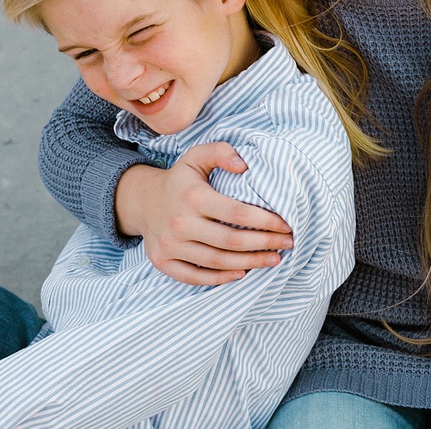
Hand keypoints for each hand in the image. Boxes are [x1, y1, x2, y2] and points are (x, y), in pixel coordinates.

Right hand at [115, 142, 293, 285]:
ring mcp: (169, 245)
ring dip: (250, 263)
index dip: (266, 221)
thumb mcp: (196, 157)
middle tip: (288, 244)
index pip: (237, 213)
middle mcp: (179, 223)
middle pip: (231, 241)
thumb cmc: (181, 180)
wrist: (142, 201)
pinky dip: (220, 279)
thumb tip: (244, 165)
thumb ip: (221, 152)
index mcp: (192, 197)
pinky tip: (243, 273)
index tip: (287, 224)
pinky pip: (194, 277)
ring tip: (274, 259)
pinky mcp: (162, 262)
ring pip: (217, 261)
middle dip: (265, 244)